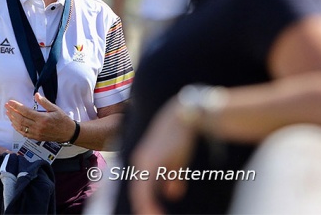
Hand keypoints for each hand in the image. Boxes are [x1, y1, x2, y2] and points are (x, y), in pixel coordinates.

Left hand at [5, 92, 75, 142]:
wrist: (68, 133)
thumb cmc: (62, 119)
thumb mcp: (55, 108)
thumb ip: (44, 102)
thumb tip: (36, 94)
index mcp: (42, 118)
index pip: (25, 112)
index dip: (16, 107)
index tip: (10, 102)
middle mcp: (38, 127)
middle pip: (21, 119)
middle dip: (12, 112)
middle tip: (6, 106)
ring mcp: (36, 133)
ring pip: (21, 127)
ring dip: (13, 120)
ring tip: (8, 113)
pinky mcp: (36, 138)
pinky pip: (24, 133)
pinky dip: (17, 128)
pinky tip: (13, 123)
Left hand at [129, 99, 195, 213]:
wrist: (184, 115)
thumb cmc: (181, 135)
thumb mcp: (177, 160)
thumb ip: (173, 177)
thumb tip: (172, 194)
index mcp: (144, 161)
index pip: (139, 187)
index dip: (144, 203)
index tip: (148, 213)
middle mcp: (140, 162)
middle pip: (137, 192)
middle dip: (143, 208)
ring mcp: (143, 162)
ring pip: (139, 192)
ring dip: (145, 208)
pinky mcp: (150, 162)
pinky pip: (144, 188)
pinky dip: (147, 203)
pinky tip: (152, 213)